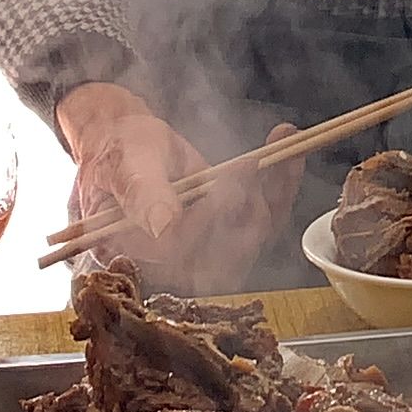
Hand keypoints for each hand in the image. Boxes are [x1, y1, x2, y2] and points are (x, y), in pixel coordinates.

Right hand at [56, 83, 300, 294]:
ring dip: (274, 193)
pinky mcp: (228, 238)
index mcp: (134, 253)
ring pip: (252, 239)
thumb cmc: (121, 153)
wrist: (132, 146)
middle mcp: (170, 265)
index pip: (180, 249)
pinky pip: (264, 223)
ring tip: (285, 147)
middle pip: (225, 257)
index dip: (211, 214)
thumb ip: (141, 193)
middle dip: (250, 207)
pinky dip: (282, 189)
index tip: (235, 171)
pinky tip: (291, 157)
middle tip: (254, 161)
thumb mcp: (126, 164)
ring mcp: (203, 254)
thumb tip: (162, 226)